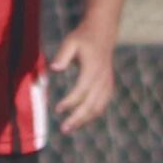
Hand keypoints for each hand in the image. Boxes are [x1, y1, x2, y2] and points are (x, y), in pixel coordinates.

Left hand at [46, 22, 119, 136]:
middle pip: (92, 104)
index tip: (57, 109)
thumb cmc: (83, 38)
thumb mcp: (71, 42)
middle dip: (78, 118)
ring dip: (85, 120)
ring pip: (99, 107)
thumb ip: (62, 55)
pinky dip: (93, 114)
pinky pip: (102, 104)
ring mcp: (107, 83)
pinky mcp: (108, 86)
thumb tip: (54, 69)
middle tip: (64, 129)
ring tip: (70, 128)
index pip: (82, 91)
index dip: (70, 102)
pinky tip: (81, 121)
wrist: (103, 33)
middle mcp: (102, 79)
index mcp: (93, 69)